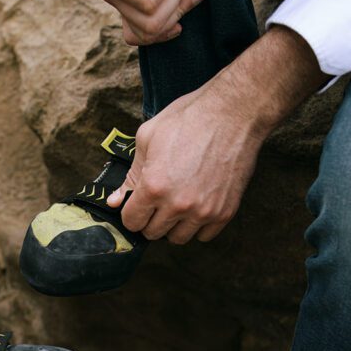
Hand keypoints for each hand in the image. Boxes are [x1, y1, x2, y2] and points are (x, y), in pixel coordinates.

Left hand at [106, 27, 328, 243]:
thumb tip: (115, 202)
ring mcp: (203, 211)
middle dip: (151, 219)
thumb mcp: (149, 138)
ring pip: (178, 238)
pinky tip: (197, 206)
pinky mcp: (224, 212)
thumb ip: (131, 175)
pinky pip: (204, 236)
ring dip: (174, 225)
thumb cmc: (189, 118)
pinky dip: (198, 226)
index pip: (132, 222)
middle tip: (159, 200)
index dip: (132, 212)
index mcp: (154, 186)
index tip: (138, 203)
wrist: (234, 112)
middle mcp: (177, 204)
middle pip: (153, 233)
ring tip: (178, 203)